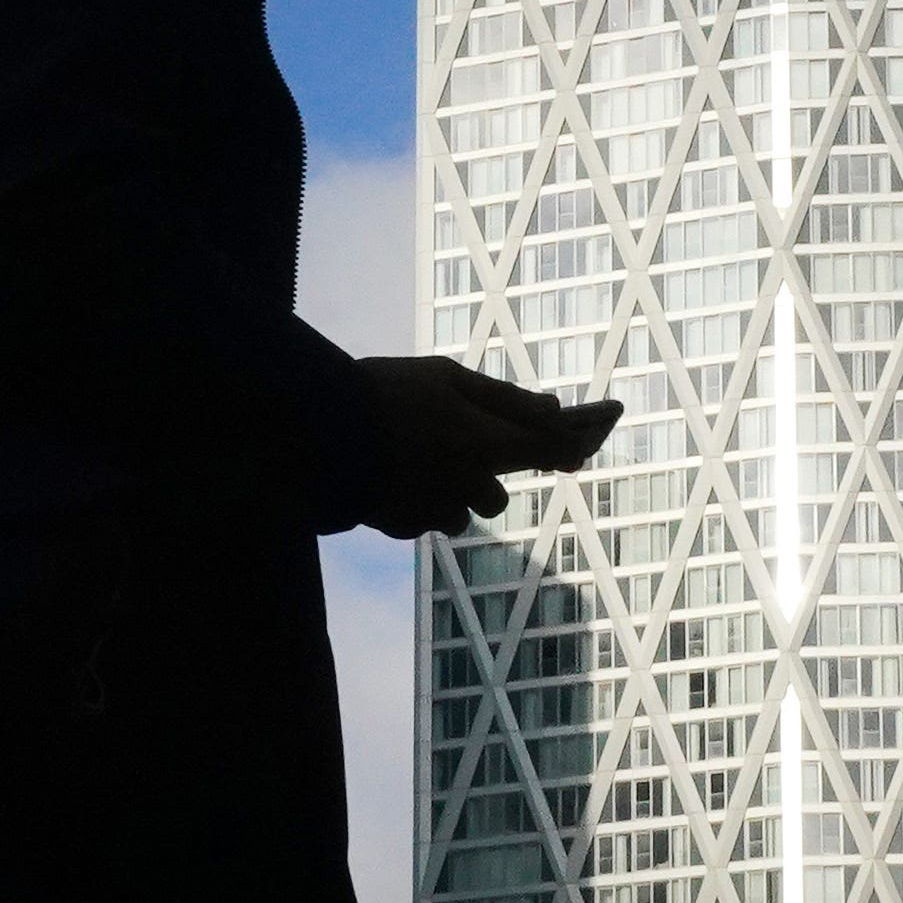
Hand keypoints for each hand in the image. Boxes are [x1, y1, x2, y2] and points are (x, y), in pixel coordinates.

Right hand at [359, 357, 617, 535]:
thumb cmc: (383, 391)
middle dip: (482, 475)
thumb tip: (554, 409)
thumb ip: (503, 398)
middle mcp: (465, 483)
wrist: (313, 428)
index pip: (547, 450)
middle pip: (496, 494)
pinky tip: (390, 475)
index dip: (575, 445)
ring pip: (461, 513)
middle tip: (453, 442)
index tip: (589, 441)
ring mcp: (432, 509)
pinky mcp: (401, 525)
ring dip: (450, 493)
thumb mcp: (444, 377)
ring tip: (411, 459)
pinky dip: (416, 503)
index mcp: (481, 441)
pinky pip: (425, 521)